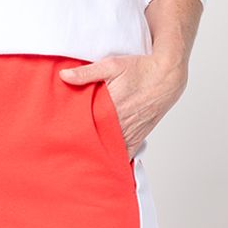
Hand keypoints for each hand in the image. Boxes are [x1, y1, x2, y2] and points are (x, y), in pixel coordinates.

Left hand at [57, 51, 187, 157]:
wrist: (167, 77)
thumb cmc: (140, 69)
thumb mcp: (112, 65)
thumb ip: (86, 73)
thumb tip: (64, 75)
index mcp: (110, 108)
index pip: (84, 126)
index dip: (71, 131)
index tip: (60, 134)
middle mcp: (120, 124)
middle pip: (95, 141)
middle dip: (82, 144)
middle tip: (67, 147)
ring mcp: (130, 133)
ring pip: (109, 151)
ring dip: (97, 152)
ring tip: (82, 156)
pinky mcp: (138, 137)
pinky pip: (125, 154)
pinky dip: (115, 158)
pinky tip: (104, 162)